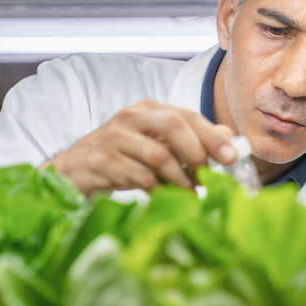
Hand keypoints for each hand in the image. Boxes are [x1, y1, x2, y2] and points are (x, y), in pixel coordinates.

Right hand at [41, 99, 236, 195]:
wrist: (73, 171)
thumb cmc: (122, 157)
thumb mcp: (156, 145)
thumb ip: (190, 140)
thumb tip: (228, 139)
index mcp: (149, 109)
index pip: (186, 115)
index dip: (212, 136)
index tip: (231, 158)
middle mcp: (131, 117)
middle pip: (173, 125)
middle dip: (198, 152)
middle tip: (209, 177)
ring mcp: (114, 137)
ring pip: (158, 154)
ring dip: (180, 178)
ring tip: (190, 193)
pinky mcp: (102, 161)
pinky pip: (139, 176)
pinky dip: (157, 189)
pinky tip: (164, 196)